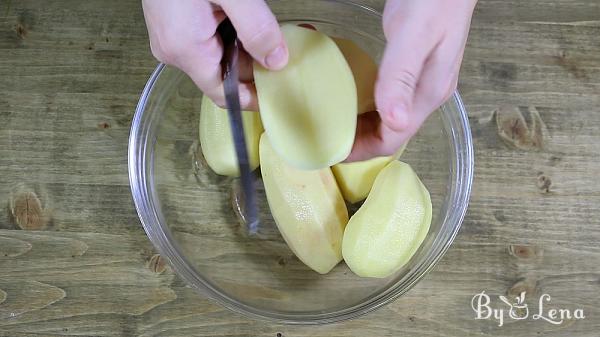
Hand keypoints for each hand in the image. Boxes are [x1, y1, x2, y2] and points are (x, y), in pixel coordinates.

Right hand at [142, 0, 287, 110]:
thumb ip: (257, 28)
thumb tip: (276, 60)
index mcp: (185, 49)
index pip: (224, 94)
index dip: (253, 98)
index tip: (277, 94)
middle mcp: (173, 50)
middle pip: (223, 74)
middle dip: (253, 64)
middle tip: (279, 48)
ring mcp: (169, 37)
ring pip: (216, 56)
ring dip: (241, 45)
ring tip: (259, 25)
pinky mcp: (171, 24)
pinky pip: (205, 40)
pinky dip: (227, 32)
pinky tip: (239, 15)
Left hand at [347, 0, 475, 160]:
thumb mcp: (413, 35)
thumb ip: (401, 77)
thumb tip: (395, 122)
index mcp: (428, 93)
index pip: (393, 140)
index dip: (362, 151)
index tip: (331, 152)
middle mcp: (427, 95)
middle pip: (391, 134)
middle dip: (359, 143)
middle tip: (324, 139)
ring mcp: (423, 83)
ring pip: (389, 119)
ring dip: (362, 127)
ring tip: (332, 125)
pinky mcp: (416, 70)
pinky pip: (389, 100)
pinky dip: (368, 107)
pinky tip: (351, 100)